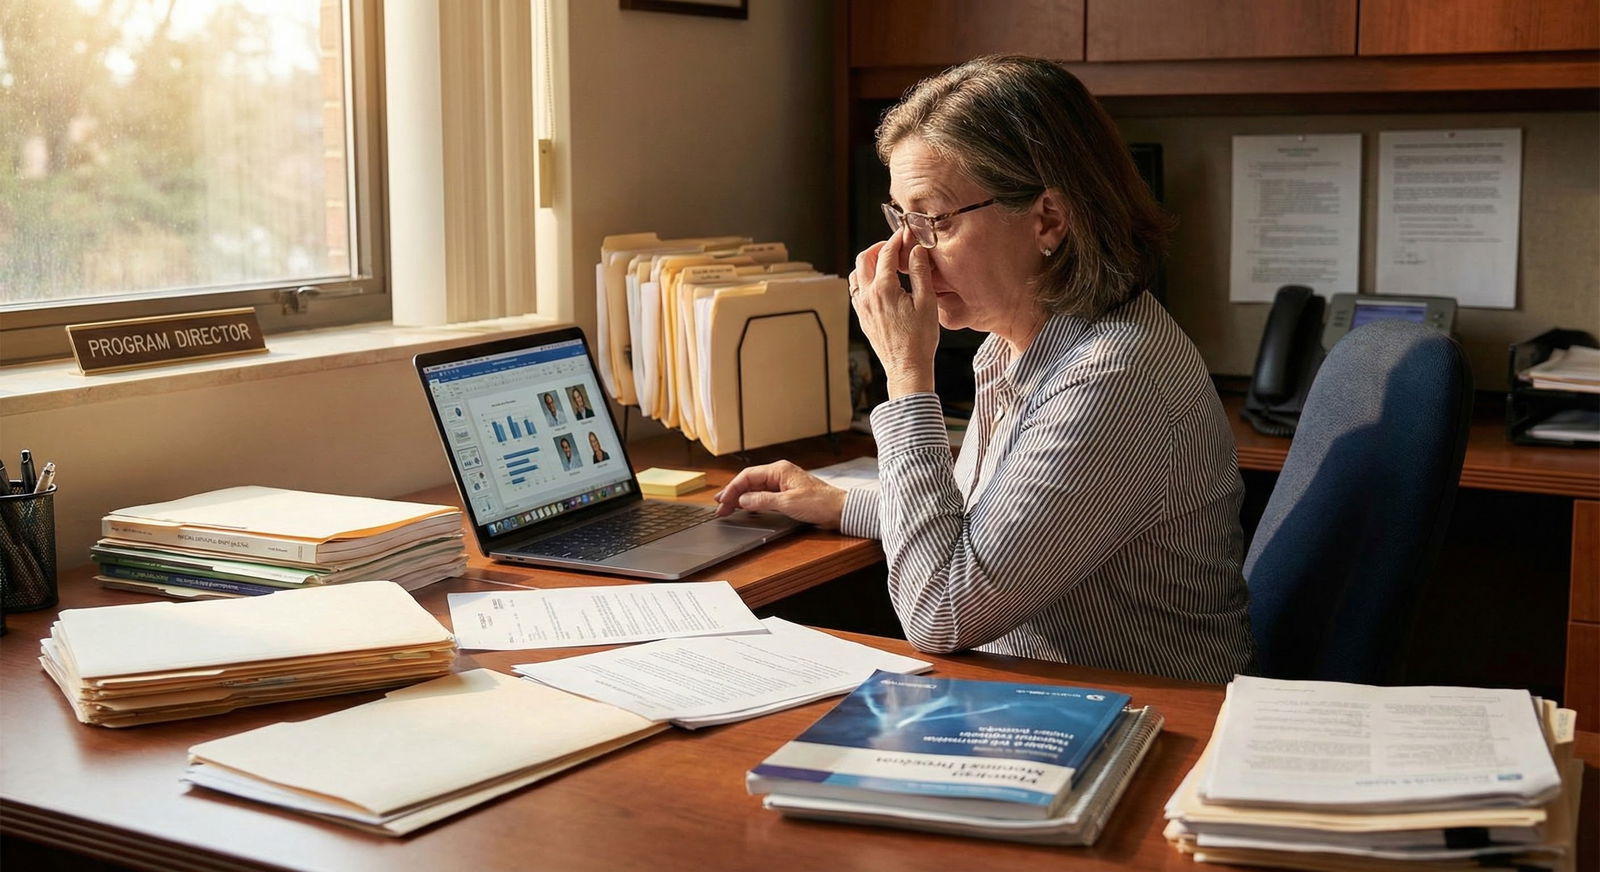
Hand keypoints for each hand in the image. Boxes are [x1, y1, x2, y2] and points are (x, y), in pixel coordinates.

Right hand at [713, 460, 845, 527]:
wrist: (840, 510)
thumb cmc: (820, 503)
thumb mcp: (788, 503)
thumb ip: (762, 500)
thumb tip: (743, 499)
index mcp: (779, 470)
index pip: (748, 476)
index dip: (732, 489)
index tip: (722, 501)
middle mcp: (779, 474)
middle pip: (749, 482)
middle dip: (733, 494)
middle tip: (720, 507)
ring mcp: (783, 484)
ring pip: (755, 489)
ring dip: (740, 498)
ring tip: (727, 508)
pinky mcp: (786, 494)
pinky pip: (763, 495)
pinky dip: (752, 501)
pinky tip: (745, 508)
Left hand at [850, 231, 937, 396]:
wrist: (907, 367)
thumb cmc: (920, 338)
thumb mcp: (927, 302)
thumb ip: (920, 273)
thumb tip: (916, 250)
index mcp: (884, 289)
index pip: (886, 253)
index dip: (896, 239)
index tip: (905, 233)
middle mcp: (868, 295)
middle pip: (864, 259)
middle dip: (878, 247)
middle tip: (893, 246)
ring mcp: (862, 307)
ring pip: (856, 274)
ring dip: (868, 263)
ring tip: (885, 263)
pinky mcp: (862, 317)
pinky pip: (856, 290)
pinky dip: (864, 279)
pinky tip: (879, 283)